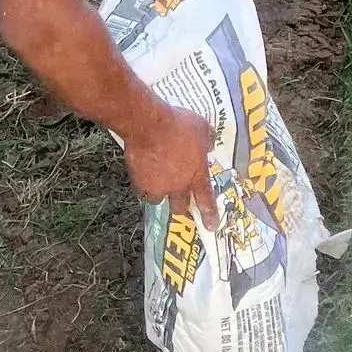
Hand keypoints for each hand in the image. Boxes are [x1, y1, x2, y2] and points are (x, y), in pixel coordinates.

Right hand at [123, 99, 218, 229]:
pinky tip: (142, 173)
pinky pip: (142, 188)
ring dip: (159, 194)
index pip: (206, 199)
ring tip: (157, 185)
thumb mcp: (201, 126)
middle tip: (180, 200)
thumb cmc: (178, 124)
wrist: (150, 126)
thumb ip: (207, 139)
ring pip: (158, 200)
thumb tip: (210, 144)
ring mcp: (158, 186)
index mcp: (197, 174)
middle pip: (180, 207)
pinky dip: (143, 183)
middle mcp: (178, 186)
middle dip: (181, 206)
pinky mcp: (140, 181)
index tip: (211, 226)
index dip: (209, 214)